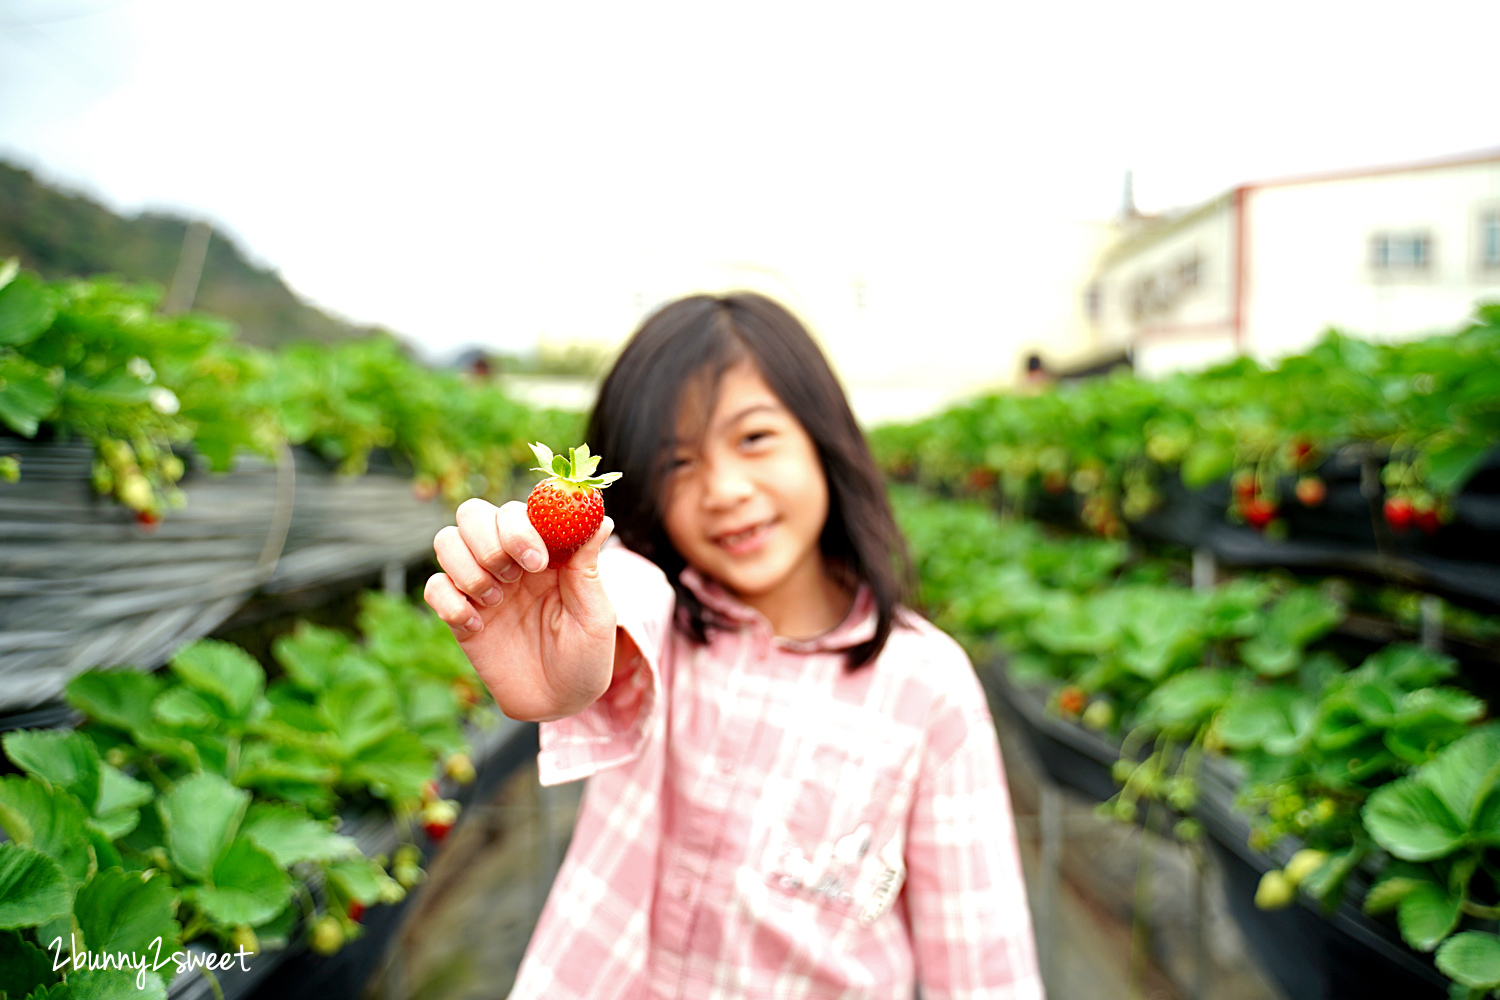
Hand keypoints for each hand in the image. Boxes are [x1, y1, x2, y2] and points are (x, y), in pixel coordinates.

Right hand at [424, 498, 616, 720]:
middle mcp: (509, 560)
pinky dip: (449, 601)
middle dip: (489, 541)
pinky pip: (434, 587)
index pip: (519, 510)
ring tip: (496, 600)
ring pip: (447, 540)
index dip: (521, 526)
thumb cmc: (586, 655)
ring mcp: (481, 585)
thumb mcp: (595, 614)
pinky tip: (476, 625)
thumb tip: (602, 518)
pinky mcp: (459, 614)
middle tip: (514, 577)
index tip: (538, 561)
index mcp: (545, 550)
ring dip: (467, 568)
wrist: (559, 704)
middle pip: (473, 513)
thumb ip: (588, 566)